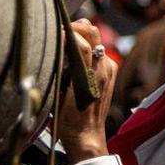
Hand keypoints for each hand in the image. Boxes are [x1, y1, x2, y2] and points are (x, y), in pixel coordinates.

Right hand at [57, 19, 116, 162]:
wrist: (87, 137)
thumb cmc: (70, 120)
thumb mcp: (59, 92)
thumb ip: (61, 66)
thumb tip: (58, 42)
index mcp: (93, 72)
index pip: (82, 39)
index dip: (66, 32)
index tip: (54, 33)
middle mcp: (105, 67)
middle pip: (92, 32)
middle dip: (75, 28)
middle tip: (60, 33)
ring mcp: (109, 68)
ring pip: (96, 38)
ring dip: (81, 35)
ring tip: (65, 42)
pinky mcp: (110, 71)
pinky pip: (98, 50)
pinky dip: (86, 46)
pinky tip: (74, 54)